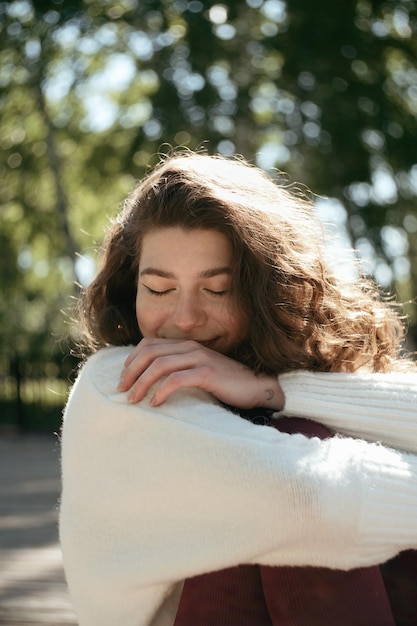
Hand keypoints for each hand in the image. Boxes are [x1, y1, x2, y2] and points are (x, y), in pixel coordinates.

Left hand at [118, 338, 283, 409]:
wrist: (257, 385)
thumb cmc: (226, 382)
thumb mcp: (198, 371)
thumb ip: (179, 369)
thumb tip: (152, 381)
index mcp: (185, 345)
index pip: (148, 344)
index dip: (131, 360)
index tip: (124, 379)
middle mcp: (190, 347)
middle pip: (149, 353)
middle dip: (131, 372)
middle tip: (122, 391)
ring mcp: (199, 358)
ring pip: (160, 365)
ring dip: (142, 383)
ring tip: (134, 400)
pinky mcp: (208, 372)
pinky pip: (177, 379)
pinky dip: (162, 391)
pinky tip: (156, 403)